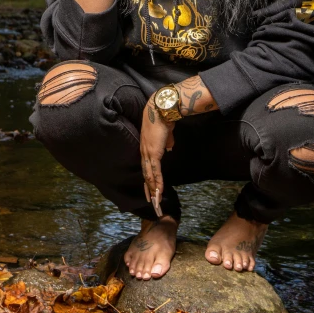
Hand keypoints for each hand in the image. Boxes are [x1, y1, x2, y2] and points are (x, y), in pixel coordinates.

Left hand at [140, 96, 174, 213]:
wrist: (162, 110)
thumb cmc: (164, 119)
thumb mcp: (166, 133)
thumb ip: (167, 141)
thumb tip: (169, 147)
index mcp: (146, 147)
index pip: (146, 167)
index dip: (148, 179)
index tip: (150, 189)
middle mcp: (144, 152)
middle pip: (146, 175)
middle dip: (149, 189)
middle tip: (151, 202)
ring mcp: (148, 153)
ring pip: (149, 176)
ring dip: (153, 190)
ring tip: (156, 202)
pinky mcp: (154, 153)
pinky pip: (155, 172)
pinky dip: (157, 182)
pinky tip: (159, 191)